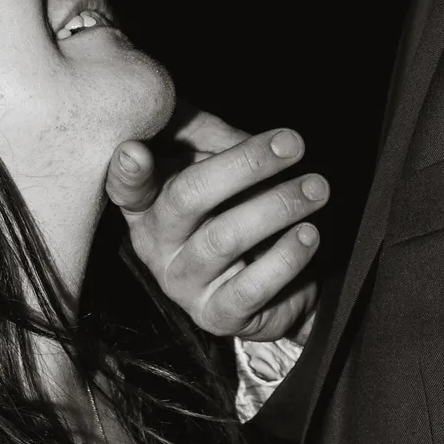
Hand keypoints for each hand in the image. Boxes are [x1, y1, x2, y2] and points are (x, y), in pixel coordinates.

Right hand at [107, 109, 325, 341]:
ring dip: (278, 206)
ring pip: (225, 238)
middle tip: (293, 145)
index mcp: (150, 204)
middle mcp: (156, 244)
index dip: (128, 172)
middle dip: (245, 164)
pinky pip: (251, 286)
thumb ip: (219, 141)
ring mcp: (183, 283)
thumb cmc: (241, 214)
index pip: (128, 187)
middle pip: (188, 197)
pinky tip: (308, 235)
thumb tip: (238, 128)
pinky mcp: (216, 314)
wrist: (276, 289)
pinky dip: (286, 256)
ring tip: (316, 189)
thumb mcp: (225, 169)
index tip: (137, 150)